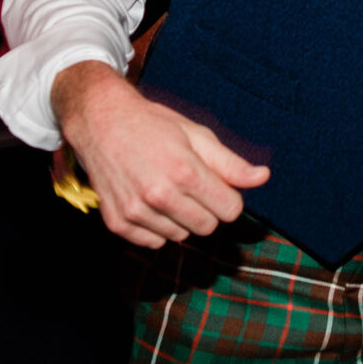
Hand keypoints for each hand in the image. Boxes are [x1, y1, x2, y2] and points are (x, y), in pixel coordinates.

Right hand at [52, 60, 268, 249]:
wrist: (99, 121)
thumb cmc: (152, 124)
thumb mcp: (196, 135)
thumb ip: (231, 163)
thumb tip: (263, 177)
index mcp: (185, 171)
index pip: (230, 211)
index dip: (228, 197)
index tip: (216, 184)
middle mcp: (159, 195)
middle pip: (208, 227)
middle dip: (207, 208)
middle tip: (189, 184)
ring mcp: (135, 211)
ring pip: (181, 236)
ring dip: (180, 218)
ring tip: (165, 188)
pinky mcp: (117, 222)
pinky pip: (153, 242)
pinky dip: (156, 227)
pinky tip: (147, 201)